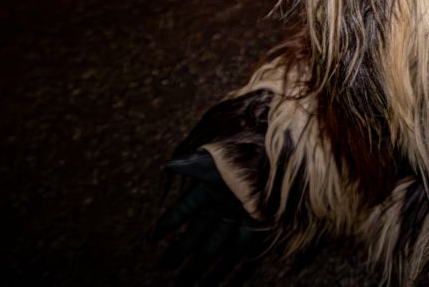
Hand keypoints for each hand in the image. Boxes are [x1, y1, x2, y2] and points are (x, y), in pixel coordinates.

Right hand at [154, 150, 267, 284]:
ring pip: (215, 248)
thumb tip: (169, 166)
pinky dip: (234, 267)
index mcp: (208, 190)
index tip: (151, 241)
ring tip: (188, 285)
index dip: (167, 224)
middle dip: (179, 255)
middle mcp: (221, 207)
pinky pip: (242, 248)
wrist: (277, 158)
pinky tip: (226, 282)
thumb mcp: (217, 158)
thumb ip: (192, 164)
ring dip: (202, 268)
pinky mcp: (255, 225)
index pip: (183, 210)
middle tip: (163, 270)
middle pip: (196, 237)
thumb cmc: (244, 156)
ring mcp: (237, 218)